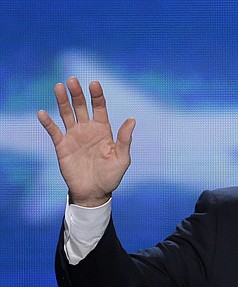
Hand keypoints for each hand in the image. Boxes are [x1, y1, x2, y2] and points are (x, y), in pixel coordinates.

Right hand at [38, 77, 135, 206]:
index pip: (100, 107)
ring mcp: (74, 136)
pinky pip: (54, 131)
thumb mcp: (122, 158)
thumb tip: (132, 120)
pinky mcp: (62, 146)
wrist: (94, 192)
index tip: (94, 84)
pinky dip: (48, 122)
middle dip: (77, 93)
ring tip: (59, 87)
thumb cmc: (111, 176)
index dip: (97, 95)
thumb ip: (125, 140)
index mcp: (103, 130)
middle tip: (72, 80)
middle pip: (81, 106)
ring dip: (62, 101)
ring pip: (67, 114)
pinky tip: (42, 113)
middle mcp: (87, 129)